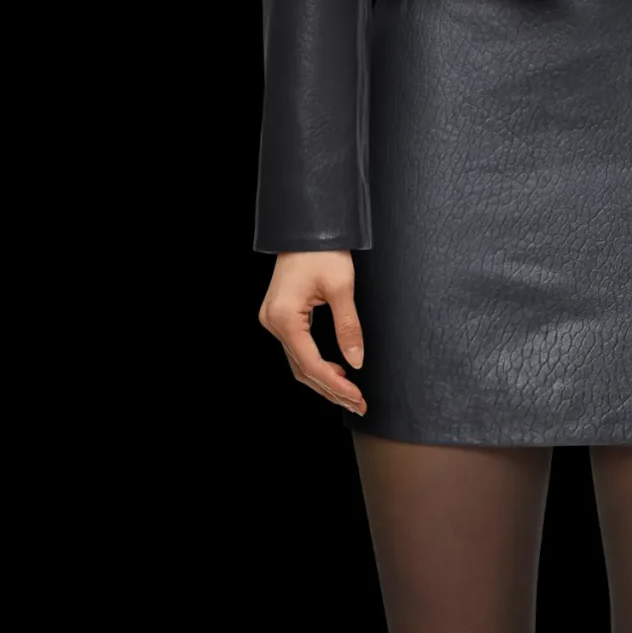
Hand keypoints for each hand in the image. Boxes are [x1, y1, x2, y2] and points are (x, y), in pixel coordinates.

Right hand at [259, 250, 367, 414]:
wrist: (306, 227)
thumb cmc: (322, 251)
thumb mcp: (342, 288)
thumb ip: (348, 327)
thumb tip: (356, 362)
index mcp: (284, 317)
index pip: (311, 363)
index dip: (336, 385)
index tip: (358, 397)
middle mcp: (273, 322)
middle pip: (302, 369)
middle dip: (331, 389)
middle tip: (358, 405)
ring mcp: (273, 320)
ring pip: (298, 362)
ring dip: (324, 380)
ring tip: (350, 396)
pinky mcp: (280, 316)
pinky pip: (297, 349)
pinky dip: (315, 364)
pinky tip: (336, 373)